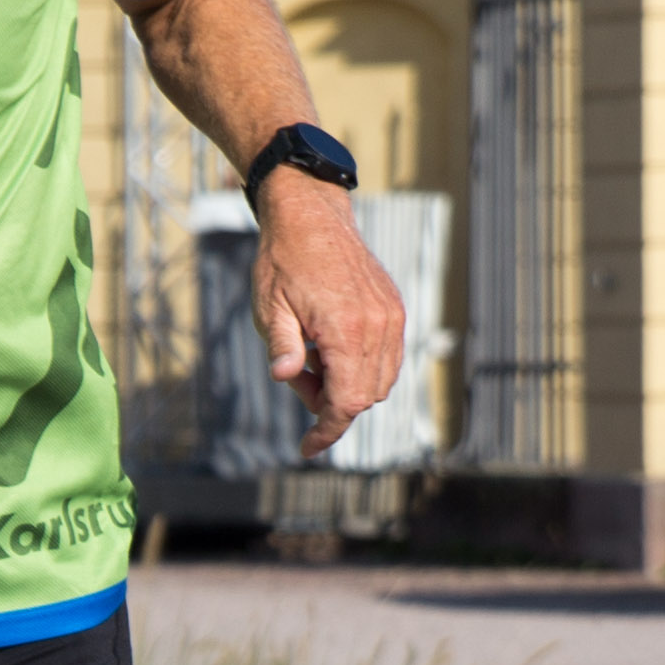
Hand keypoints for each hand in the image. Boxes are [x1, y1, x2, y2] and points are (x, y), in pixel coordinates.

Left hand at [249, 171, 405, 457]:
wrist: (311, 216)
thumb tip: (284, 377)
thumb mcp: (271, 308)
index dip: (327, 431)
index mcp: (345, 330)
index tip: (307, 448)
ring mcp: (390, 317)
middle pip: (365, 397)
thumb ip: (282, 347)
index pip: (346, 402)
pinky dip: (362, 367)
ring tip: (312, 357)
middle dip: (331, 404)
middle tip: (298, 375)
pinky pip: (387, 358)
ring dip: (348, 385)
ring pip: (380, 381)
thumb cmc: (283, 262)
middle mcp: (377, 326)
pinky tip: (330, 346)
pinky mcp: (393, 309)